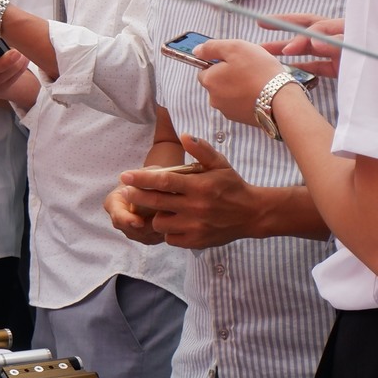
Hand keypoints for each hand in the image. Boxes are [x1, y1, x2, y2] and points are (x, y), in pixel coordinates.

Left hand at [115, 135, 263, 248]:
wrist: (252, 214)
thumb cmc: (232, 185)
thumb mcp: (220, 163)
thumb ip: (201, 149)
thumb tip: (183, 136)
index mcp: (198, 186)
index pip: (164, 181)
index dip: (142, 179)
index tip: (125, 176)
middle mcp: (195, 207)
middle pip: (156, 202)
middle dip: (137, 196)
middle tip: (126, 191)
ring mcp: (194, 226)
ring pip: (160, 223)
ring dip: (156, 215)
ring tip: (162, 208)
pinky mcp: (196, 241)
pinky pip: (170, 238)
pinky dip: (169, 231)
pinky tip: (175, 222)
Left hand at [193, 38, 290, 127]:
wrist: (280, 99)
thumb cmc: (258, 71)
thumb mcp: (235, 48)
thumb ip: (212, 47)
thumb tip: (197, 50)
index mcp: (209, 80)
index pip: (205, 68)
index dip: (220, 61)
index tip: (236, 59)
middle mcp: (214, 98)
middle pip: (217, 81)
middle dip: (229, 74)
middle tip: (249, 68)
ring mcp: (227, 111)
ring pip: (229, 93)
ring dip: (238, 86)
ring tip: (256, 80)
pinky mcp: (240, 118)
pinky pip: (239, 103)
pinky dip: (246, 97)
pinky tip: (259, 92)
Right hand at [262, 14, 343, 79]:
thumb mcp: (356, 49)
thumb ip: (337, 44)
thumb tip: (314, 43)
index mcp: (343, 27)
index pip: (315, 26)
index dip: (300, 37)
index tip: (288, 50)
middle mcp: (337, 36)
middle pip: (306, 28)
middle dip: (283, 25)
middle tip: (261, 23)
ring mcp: (338, 52)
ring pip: (308, 47)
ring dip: (287, 48)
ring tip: (265, 49)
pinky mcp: (340, 68)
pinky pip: (317, 65)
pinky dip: (302, 67)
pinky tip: (286, 69)